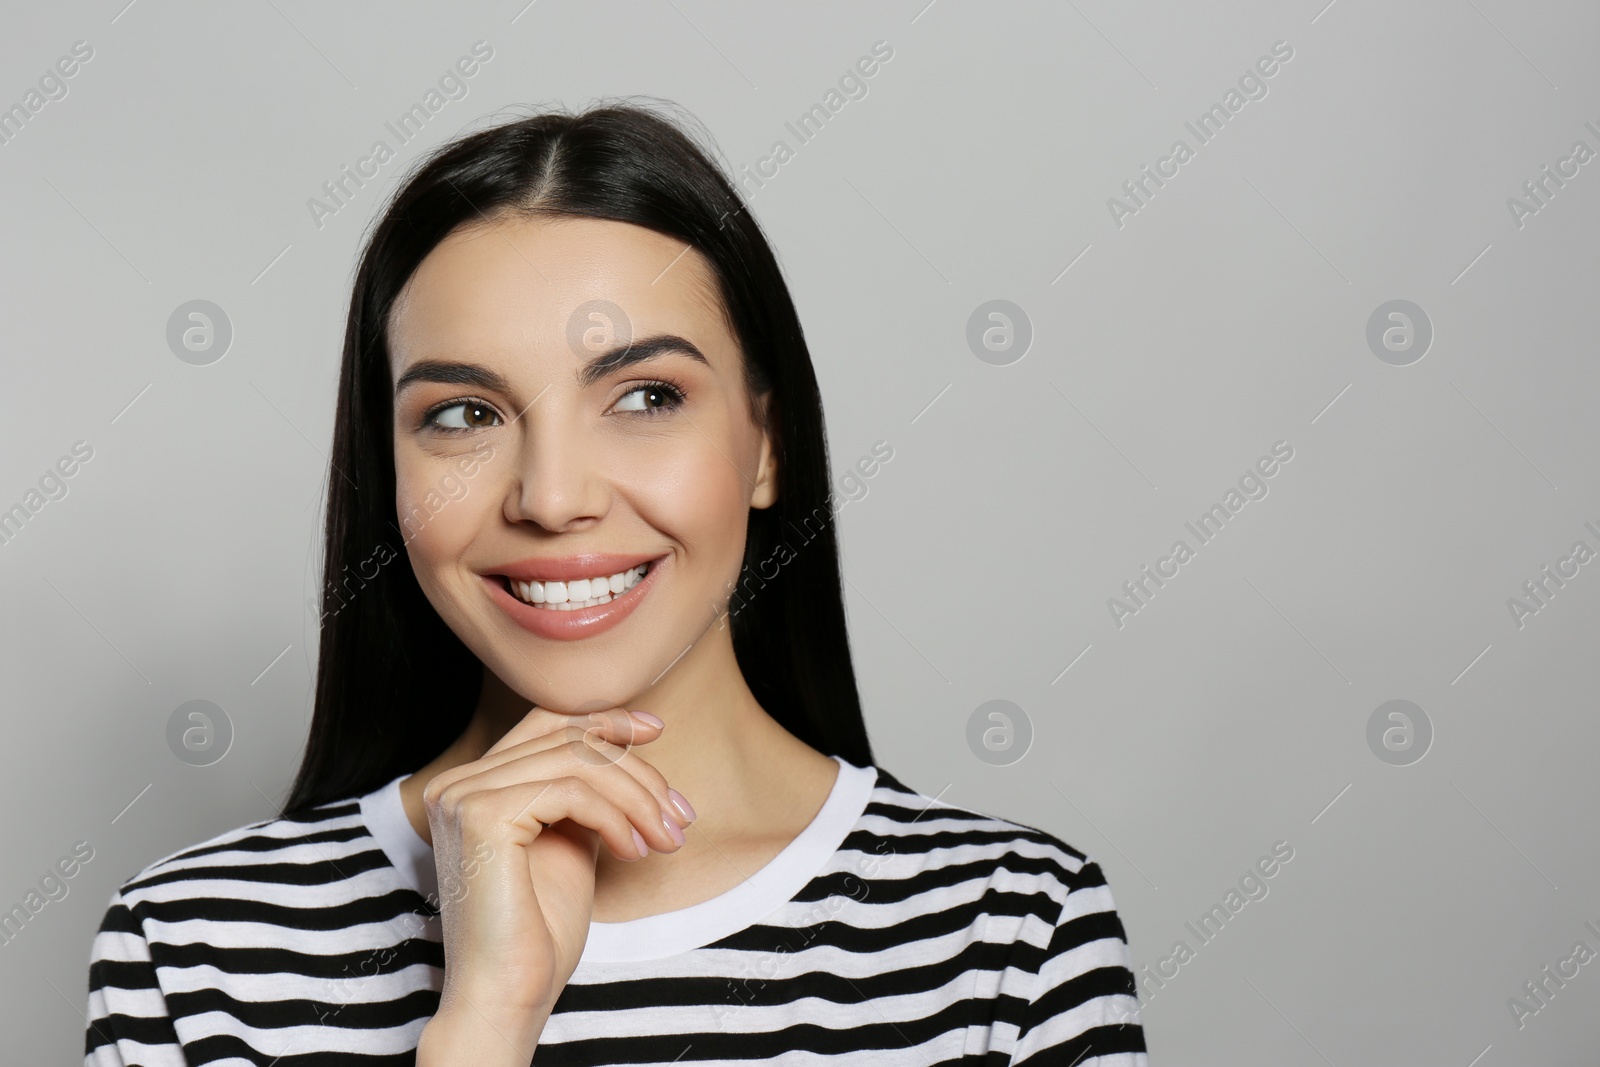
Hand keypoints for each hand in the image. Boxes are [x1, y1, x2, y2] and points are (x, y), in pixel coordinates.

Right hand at [414, 704, 693, 1063]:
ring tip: (668, 838)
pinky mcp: (483, 815)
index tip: (656, 731)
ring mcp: (464, 796)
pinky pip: (571, 792)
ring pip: (576, 762)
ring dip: (637, 798)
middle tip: (680, 815)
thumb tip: (624, 745)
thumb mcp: (569, 843)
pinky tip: (635, 853)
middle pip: (568, 740)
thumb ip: (582, 795)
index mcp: (472, 785)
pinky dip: (615, 817)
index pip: (544, 722)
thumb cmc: (539, 932)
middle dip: (638, 772)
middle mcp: (457, 783)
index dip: (604, 719)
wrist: (510, 996)